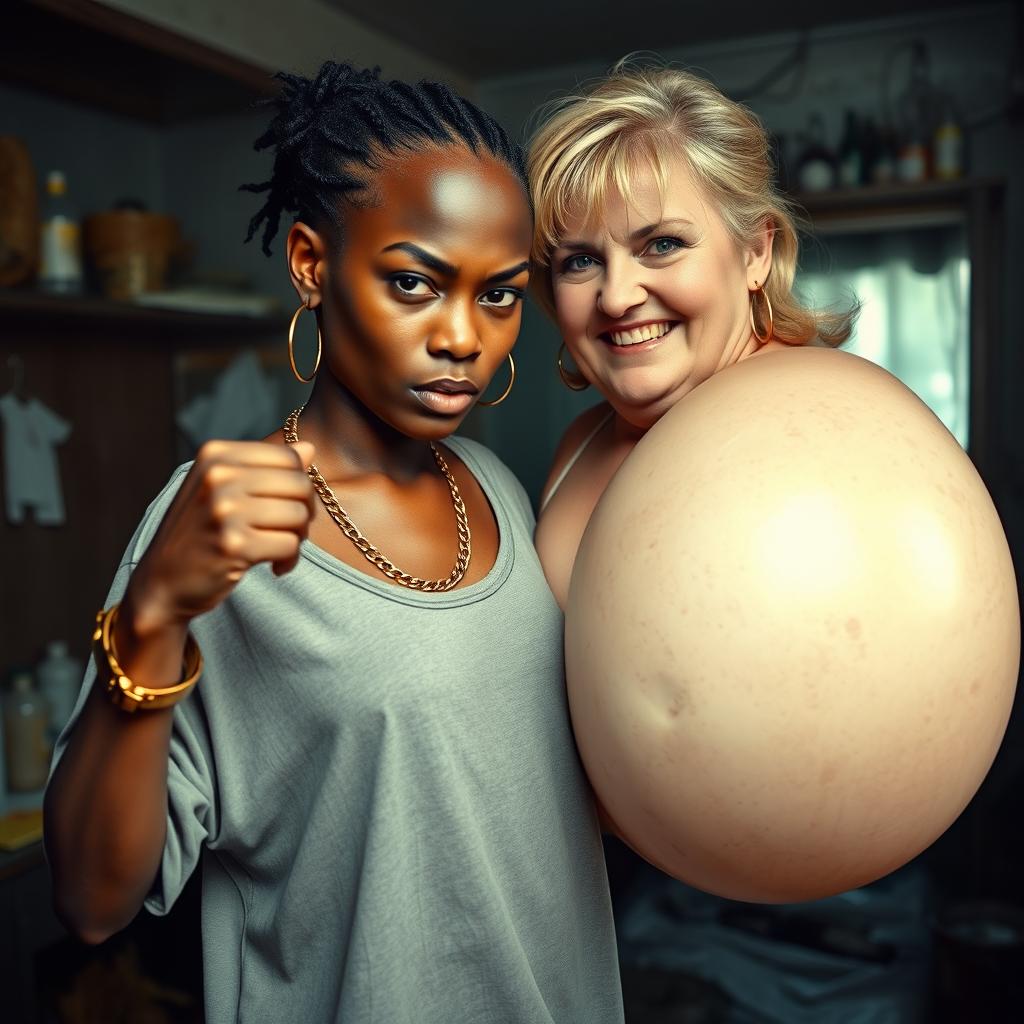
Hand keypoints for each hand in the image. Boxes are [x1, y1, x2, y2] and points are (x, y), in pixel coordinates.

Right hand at [126, 439, 316, 631]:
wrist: (162, 581)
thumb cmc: (201, 533)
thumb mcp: (223, 490)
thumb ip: (265, 467)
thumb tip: (309, 448)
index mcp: (216, 454)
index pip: (289, 457)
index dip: (300, 484)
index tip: (287, 505)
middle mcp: (218, 476)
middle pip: (299, 484)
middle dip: (304, 512)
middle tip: (289, 531)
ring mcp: (224, 510)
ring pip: (299, 515)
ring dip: (298, 538)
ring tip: (278, 549)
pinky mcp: (234, 545)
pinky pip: (290, 545)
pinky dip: (289, 560)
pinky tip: (273, 566)